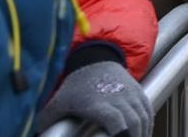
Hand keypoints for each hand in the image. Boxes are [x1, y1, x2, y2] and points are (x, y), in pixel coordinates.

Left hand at [37, 60, 151, 136]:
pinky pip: (148, 111)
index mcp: (98, 104)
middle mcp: (117, 98)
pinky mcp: (138, 92)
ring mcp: (130, 94)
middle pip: (133, 123)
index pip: (116, 121)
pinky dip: (148, 125)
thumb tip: (39, 133)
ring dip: (142, 133)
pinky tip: (143, 134)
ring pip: (143, 118)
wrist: (95, 59)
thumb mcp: (58, 102)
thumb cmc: (75, 84)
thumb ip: (48, 120)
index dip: (123, 133)